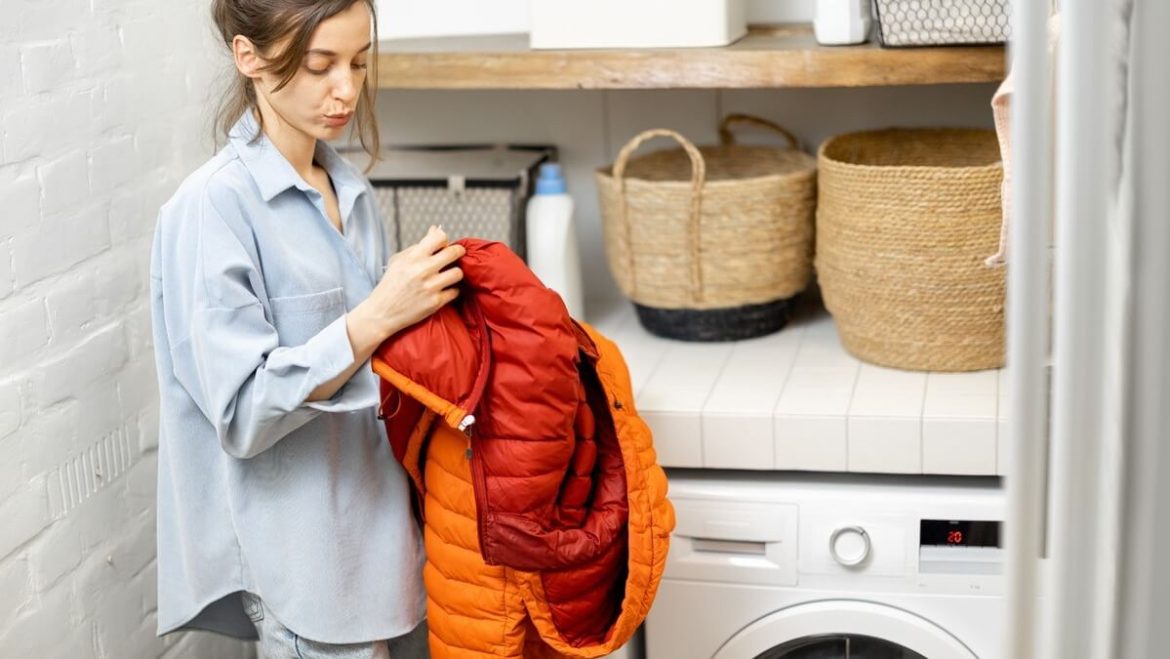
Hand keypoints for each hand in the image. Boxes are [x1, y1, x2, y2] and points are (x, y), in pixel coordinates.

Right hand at [350, 225, 465, 345]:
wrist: (381, 313)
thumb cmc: (391, 285)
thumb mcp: (399, 261)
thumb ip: (419, 246)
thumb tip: (436, 228)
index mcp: (413, 257)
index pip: (440, 237)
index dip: (444, 240)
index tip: (443, 247)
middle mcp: (422, 270)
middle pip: (454, 253)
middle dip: (457, 253)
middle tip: (456, 257)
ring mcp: (430, 287)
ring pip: (458, 273)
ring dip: (455, 274)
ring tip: (448, 276)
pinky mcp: (435, 302)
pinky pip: (455, 291)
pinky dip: (451, 291)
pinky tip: (444, 291)